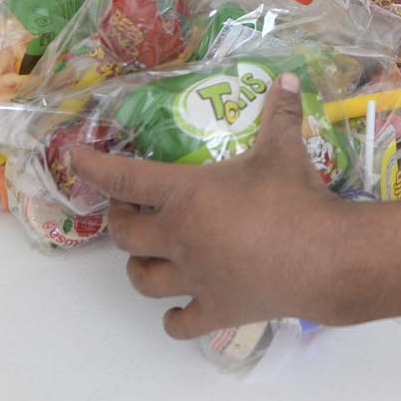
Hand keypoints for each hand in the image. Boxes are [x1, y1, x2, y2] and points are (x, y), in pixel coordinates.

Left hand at [71, 74, 350, 338]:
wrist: (325, 258)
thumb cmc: (295, 199)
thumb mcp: (283, 150)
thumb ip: (279, 114)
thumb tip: (286, 78)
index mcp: (186, 196)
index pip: (124, 179)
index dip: (94, 167)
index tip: (74, 158)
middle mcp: (179, 238)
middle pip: (125, 236)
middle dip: (121, 222)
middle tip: (132, 212)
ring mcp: (194, 279)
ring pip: (142, 279)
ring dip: (139, 267)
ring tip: (150, 257)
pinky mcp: (216, 309)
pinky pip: (178, 323)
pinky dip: (173, 318)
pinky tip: (179, 309)